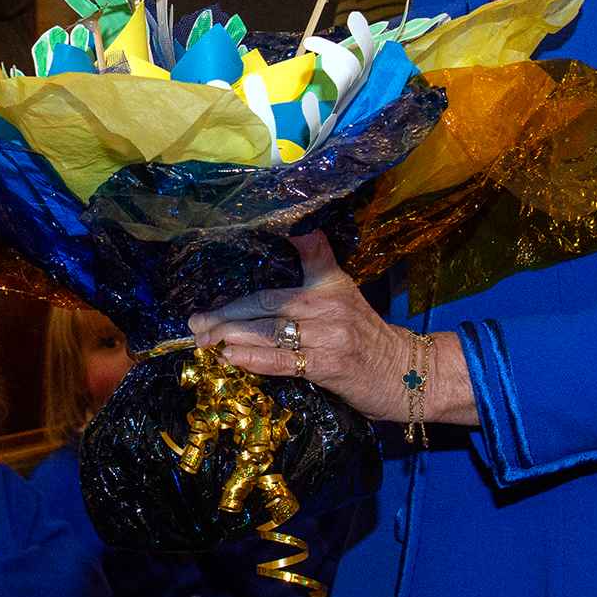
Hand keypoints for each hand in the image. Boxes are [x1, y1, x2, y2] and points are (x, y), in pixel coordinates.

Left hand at [187, 232, 415, 419]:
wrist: (403, 369)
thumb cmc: (365, 330)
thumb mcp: (342, 288)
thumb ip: (317, 259)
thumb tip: (300, 227)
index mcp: (324, 286)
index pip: (271, 289)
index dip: (237, 296)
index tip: (206, 300)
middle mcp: (324, 308)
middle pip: (264, 309)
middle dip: (224, 317)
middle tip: (194, 324)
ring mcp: (326, 338)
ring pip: (270, 335)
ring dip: (231, 337)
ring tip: (204, 340)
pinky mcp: (328, 367)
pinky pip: (284, 362)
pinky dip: (255, 359)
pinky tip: (231, 357)